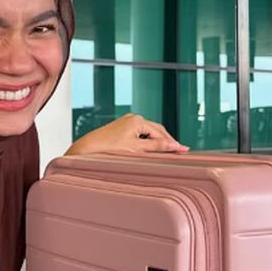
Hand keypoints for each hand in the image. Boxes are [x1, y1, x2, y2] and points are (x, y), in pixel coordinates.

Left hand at [65, 113, 189, 155]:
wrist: (88, 150)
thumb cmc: (109, 150)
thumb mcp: (137, 149)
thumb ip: (157, 147)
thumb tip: (175, 146)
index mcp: (138, 120)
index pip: (160, 133)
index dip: (172, 143)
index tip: (183, 150)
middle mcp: (133, 118)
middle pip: (156, 130)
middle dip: (166, 141)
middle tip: (178, 151)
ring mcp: (126, 122)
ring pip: (148, 132)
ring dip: (156, 141)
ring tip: (166, 152)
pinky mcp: (121, 128)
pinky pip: (139, 134)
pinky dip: (147, 141)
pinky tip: (149, 149)